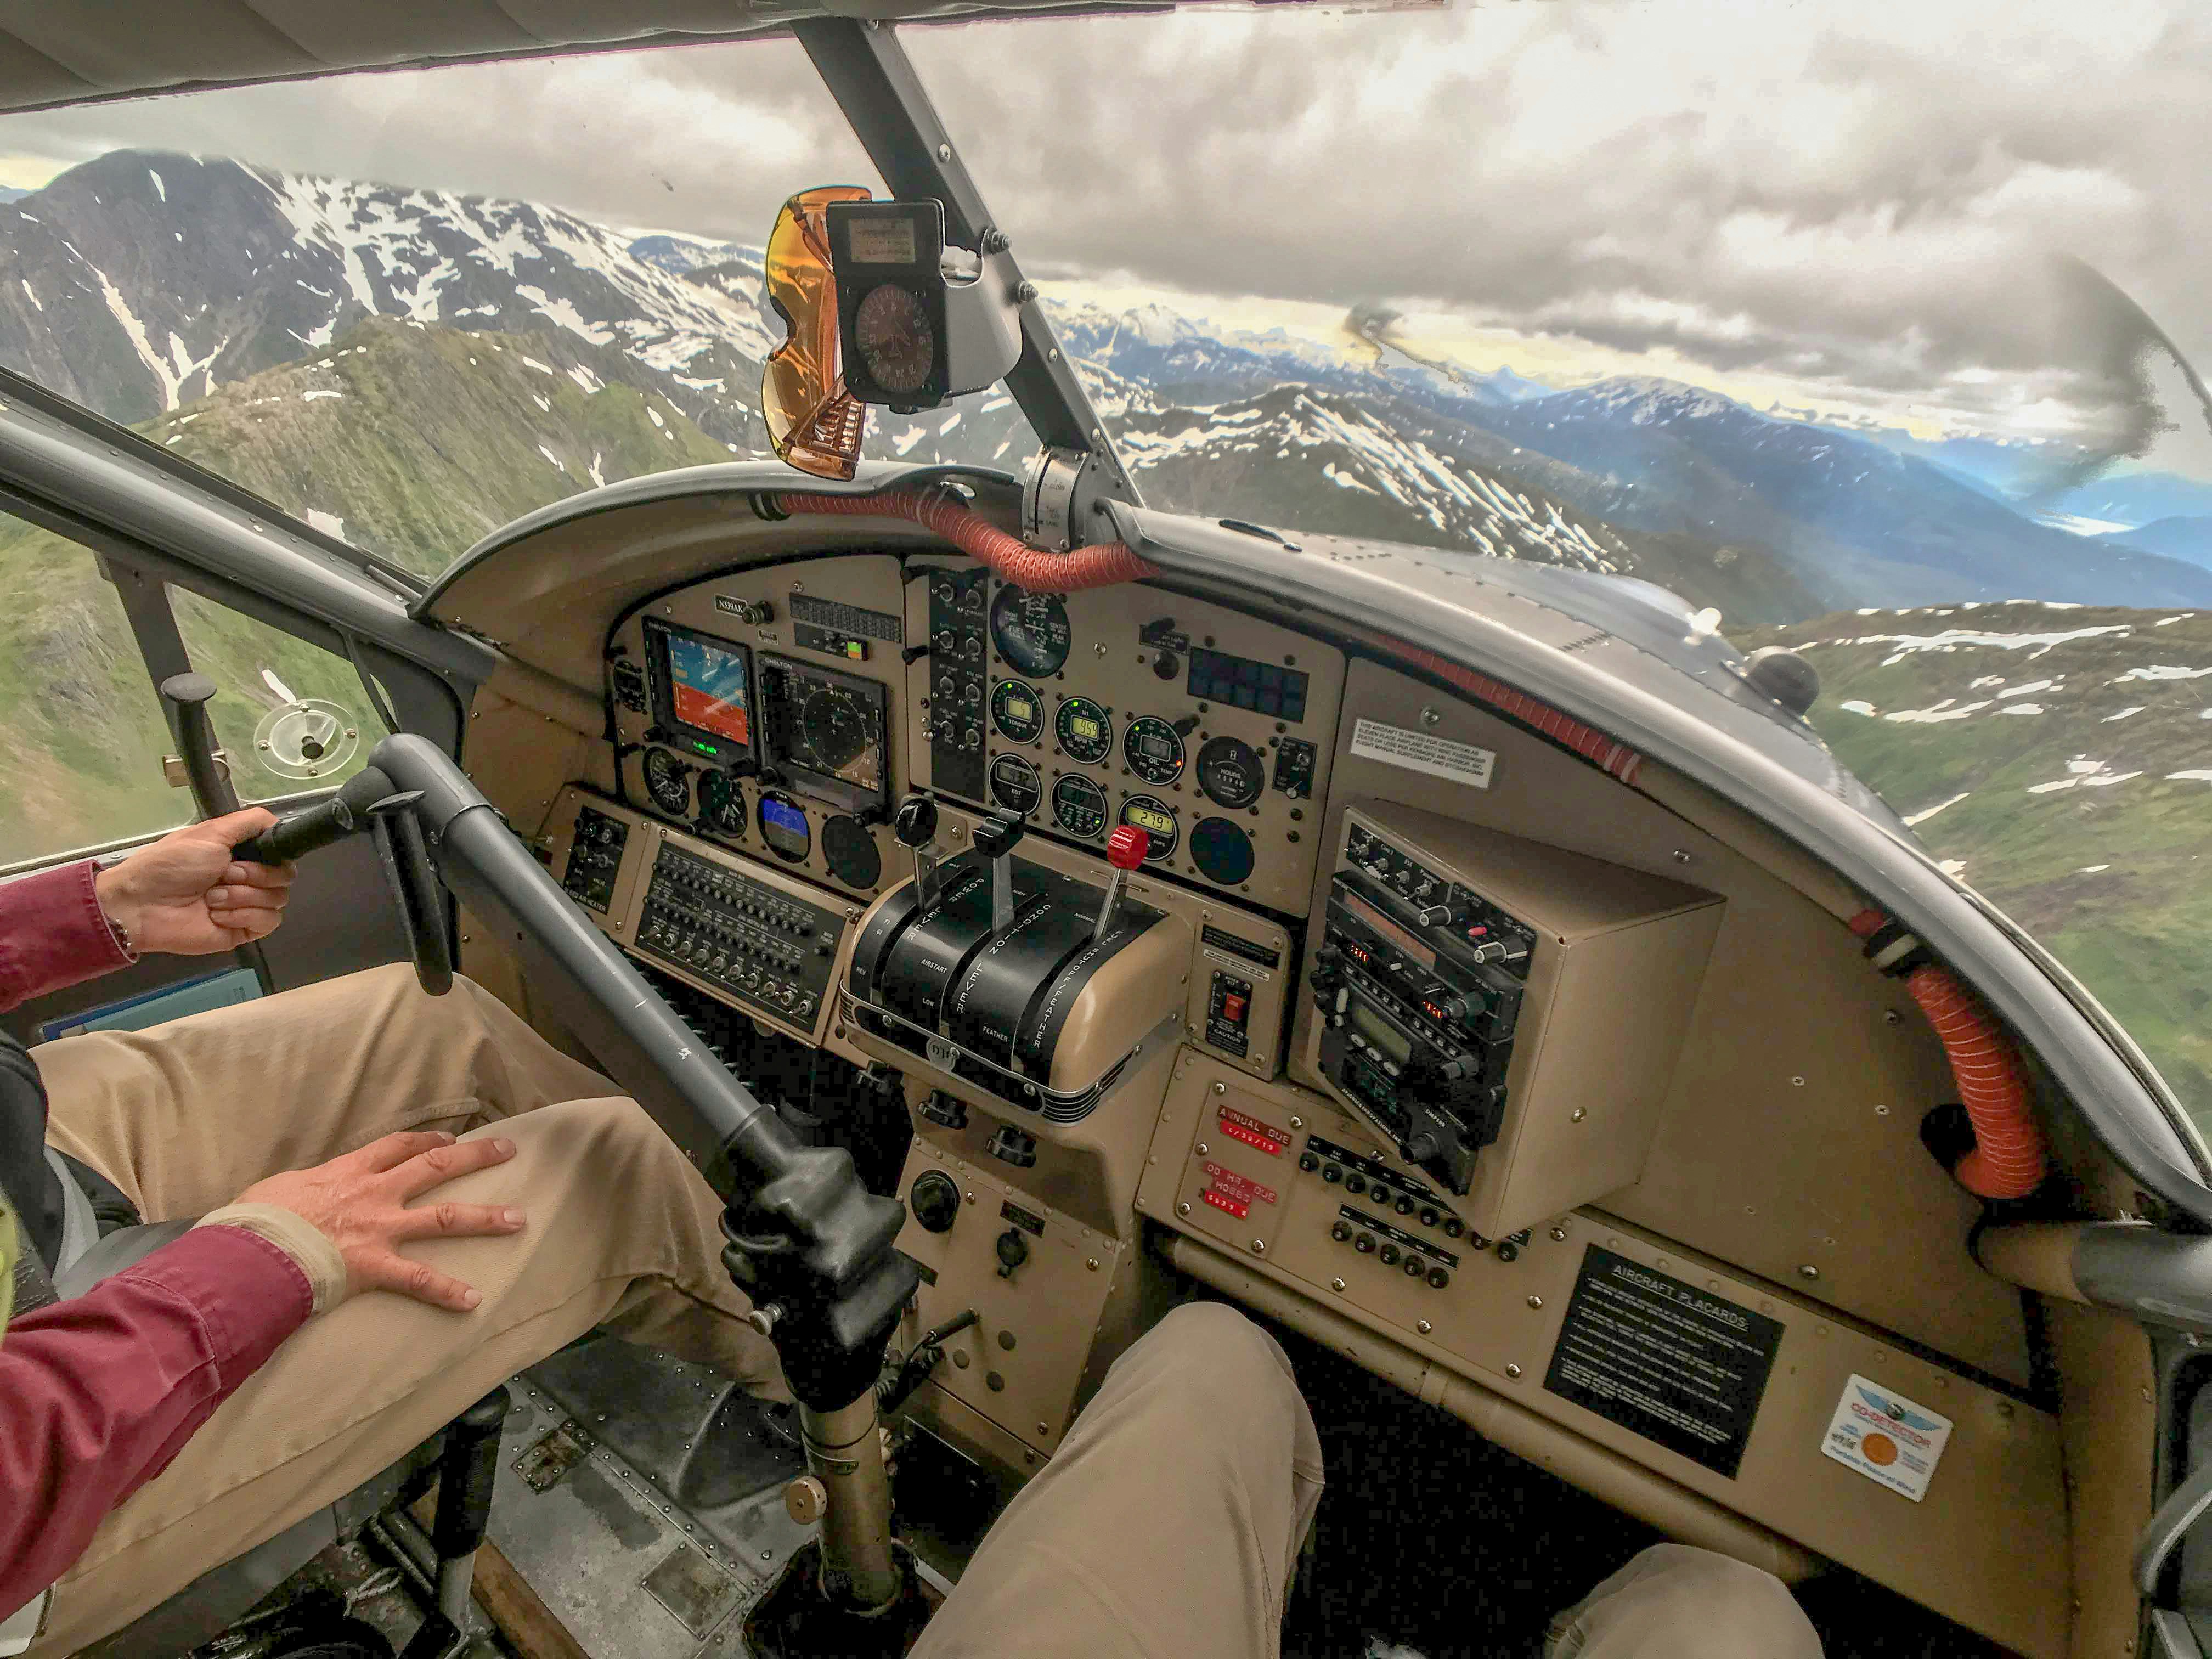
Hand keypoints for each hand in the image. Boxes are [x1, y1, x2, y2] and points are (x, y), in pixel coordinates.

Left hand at [95, 809, 295, 954]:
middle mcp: (248, 879)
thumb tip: (278, 822)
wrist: (144, 905)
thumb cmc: (171, 865)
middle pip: (285, 877)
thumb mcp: (210, 831)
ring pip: (278, 899)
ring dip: (243, 896)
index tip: (253, 854)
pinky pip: (268, 921)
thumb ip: (250, 822)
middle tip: (223, 875)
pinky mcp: (243, 930)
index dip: (274, 855)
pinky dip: (243, 915)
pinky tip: (218, 915)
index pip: (281, 854)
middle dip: (255, 875)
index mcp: (241, 855)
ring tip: (212, 897)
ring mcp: (247, 906)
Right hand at [232, 1130, 526, 1310]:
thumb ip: (302, 1188)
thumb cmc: (256, 1219)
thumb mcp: (277, 1189)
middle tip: (509, 1152)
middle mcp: (374, 1194)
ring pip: (445, 1217)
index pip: (397, 1146)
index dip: (426, 1140)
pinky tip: (474, 1301)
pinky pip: (420, 1280)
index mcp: (348, 1171)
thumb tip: (299, 1194)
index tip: (449, 1139)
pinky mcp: (376, 1266)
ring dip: (484, 1218)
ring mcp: (380, 1229)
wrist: (251, 1250)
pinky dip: (447, 1292)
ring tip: (519, 1220)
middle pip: (435, 1167)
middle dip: (475, 1157)